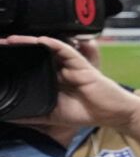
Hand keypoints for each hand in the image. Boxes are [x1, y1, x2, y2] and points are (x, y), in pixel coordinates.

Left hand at [0, 35, 139, 130]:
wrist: (112, 115)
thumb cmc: (86, 113)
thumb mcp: (51, 115)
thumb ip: (31, 115)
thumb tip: (7, 117)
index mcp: (52, 79)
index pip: (31, 65)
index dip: (16, 59)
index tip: (0, 55)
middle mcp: (60, 69)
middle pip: (37, 54)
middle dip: (19, 47)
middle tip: (1, 44)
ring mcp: (71, 66)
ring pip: (48, 49)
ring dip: (31, 42)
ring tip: (13, 39)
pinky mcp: (82, 65)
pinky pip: (67, 51)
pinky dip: (55, 44)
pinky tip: (42, 40)